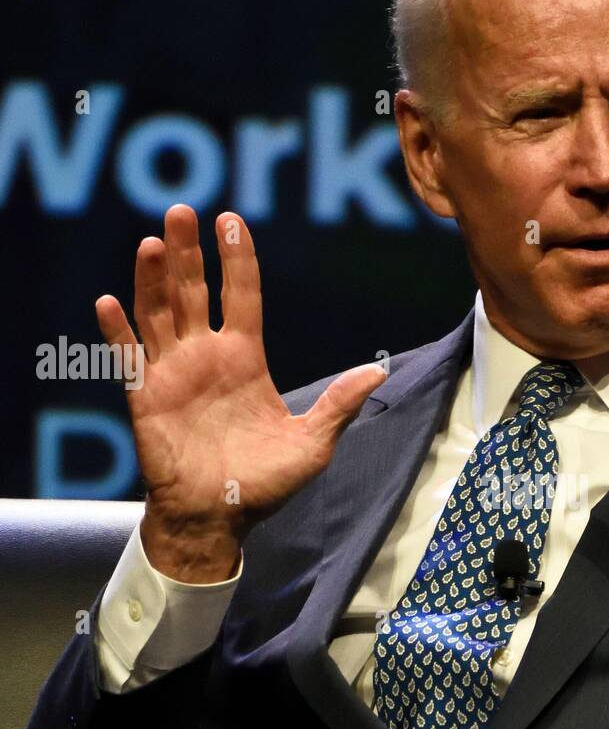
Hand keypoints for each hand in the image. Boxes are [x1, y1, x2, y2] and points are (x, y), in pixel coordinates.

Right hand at [96, 204, 385, 580]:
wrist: (219, 518)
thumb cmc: (265, 484)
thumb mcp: (313, 443)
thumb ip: (340, 403)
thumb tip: (379, 371)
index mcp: (244, 360)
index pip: (240, 297)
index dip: (236, 259)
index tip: (231, 220)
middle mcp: (205, 357)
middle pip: (193, 291)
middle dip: (187, 252)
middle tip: (182, 210)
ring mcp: (173, 374)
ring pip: (158, 314)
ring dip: (152, 279)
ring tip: (153, 241)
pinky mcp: (145, 398)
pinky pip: (127, 358)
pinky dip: (117, 330)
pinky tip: (110, 301)